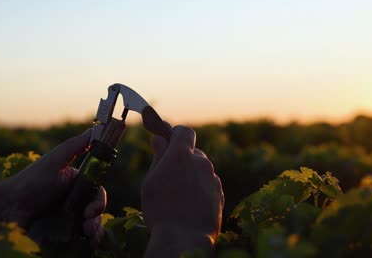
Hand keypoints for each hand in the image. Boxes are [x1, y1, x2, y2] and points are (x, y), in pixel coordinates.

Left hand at [8, 129, 106, 243]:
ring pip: (93, 225)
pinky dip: (90, 241)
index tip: (93, 209)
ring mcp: (68, 218)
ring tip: (87, 235)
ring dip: (96, 230)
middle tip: (88, 224)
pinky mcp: (62, 233)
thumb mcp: (54, 161)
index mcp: (75, 183)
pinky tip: (88, 243)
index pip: (96, 192)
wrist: (7, 210)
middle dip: (97, 218)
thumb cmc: (29, 183)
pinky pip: (82, 238)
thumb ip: (76, 146)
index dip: (99, 201)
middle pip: (97, 211)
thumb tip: (95, 129)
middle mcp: (74, 201)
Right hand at [142, 126, 223, 255]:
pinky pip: (209, 184)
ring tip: (179, 196)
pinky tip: (190, 204)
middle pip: (194, 152)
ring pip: (202, 169)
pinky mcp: (220, 195)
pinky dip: (201, 189)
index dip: (176, 134)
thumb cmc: (161, 210)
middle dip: (183, 159)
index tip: (168, 141)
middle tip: (169, 175)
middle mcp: (201, 163)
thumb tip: (159, 139)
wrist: (184, 239)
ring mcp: (213, 179)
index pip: (185, 132)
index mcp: (181, 155)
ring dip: (192, 175)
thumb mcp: (151, 181)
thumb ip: (158, 157)